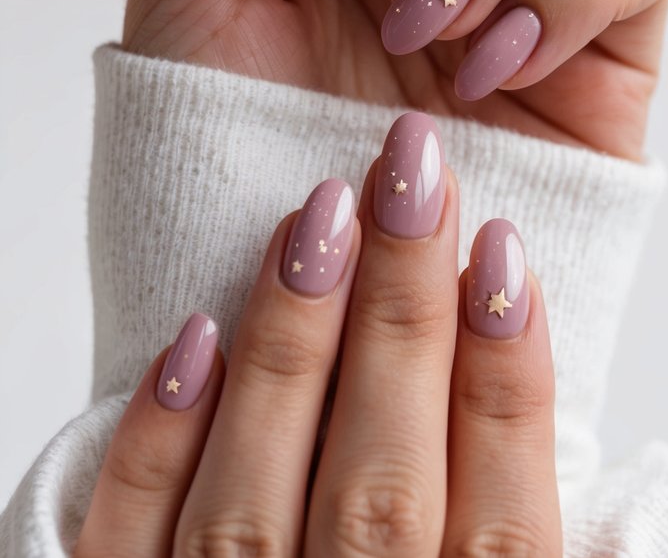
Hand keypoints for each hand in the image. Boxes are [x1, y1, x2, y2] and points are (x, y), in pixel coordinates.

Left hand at [74, 112, 560, 556]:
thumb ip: (499, 522)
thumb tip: (508, 360)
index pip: (502, 516)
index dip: (508, 373)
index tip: (504, 247)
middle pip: (385, 484)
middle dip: (405, 314)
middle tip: (414, 174)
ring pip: (256, 508)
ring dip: (292, 350)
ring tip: (321, 214)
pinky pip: (131, 549)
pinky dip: (157, 447)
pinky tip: (192, 338)